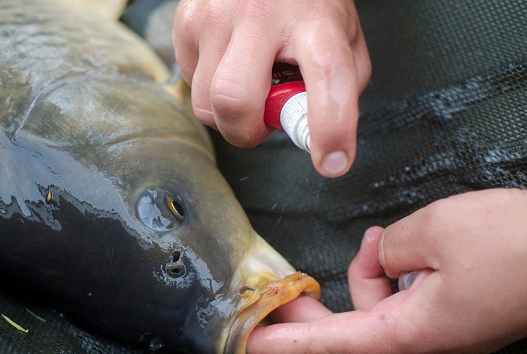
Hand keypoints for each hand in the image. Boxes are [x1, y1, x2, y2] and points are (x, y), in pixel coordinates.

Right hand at [172, 0, 370, 176]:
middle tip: (261, 122)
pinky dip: (209, 86)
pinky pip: (190, 83)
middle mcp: (261, 12)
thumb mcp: (343, 37)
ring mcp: (216, 14)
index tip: (332, 162)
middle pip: (235, 100)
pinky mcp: (187, 20)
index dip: (330, 127)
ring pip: (205, 103)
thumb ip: (340, 86)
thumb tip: (310, 131)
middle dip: (247, 132)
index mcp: (314, 19)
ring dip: (227, 113)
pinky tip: (228, 60)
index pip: (327, 74)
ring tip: (246, 83)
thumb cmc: (307, 4)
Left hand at [247, 188, 526, 353]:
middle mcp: (424, 343)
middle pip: (351, 326)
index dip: (288, 344)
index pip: (332, 344)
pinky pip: (407, 299)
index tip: (251, 347)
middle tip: (281, 288)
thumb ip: (389, 250)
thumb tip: (384, 259)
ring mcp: (443, 332)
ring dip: (371, 270)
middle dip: (314, 305)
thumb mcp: (435, 232)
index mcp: (412, 332)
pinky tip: (404, 247)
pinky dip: (394, 271)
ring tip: (386, 238)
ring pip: (381, 305)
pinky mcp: (458, 316)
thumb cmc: (515, 243)